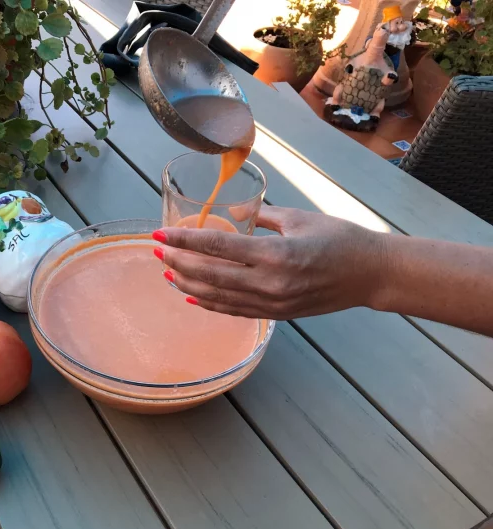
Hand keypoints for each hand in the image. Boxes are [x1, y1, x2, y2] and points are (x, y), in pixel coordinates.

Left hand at [154, 206, 387, 319]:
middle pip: (210, 274)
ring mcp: (271, 303)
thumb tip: (232, 214)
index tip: (160, 235)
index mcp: (275, 253)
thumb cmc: (340, 239)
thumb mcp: (300, 218)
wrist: (371, 275)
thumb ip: (261, 216)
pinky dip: (209, 303)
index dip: (184, 240)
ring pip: (217, 296)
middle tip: (156, 251)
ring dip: (188, 284)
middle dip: (177, 262)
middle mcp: (269, 282)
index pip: (217, 246)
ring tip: (167, 272)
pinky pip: (234, 310)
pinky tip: (191, 295)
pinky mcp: (276, 315)